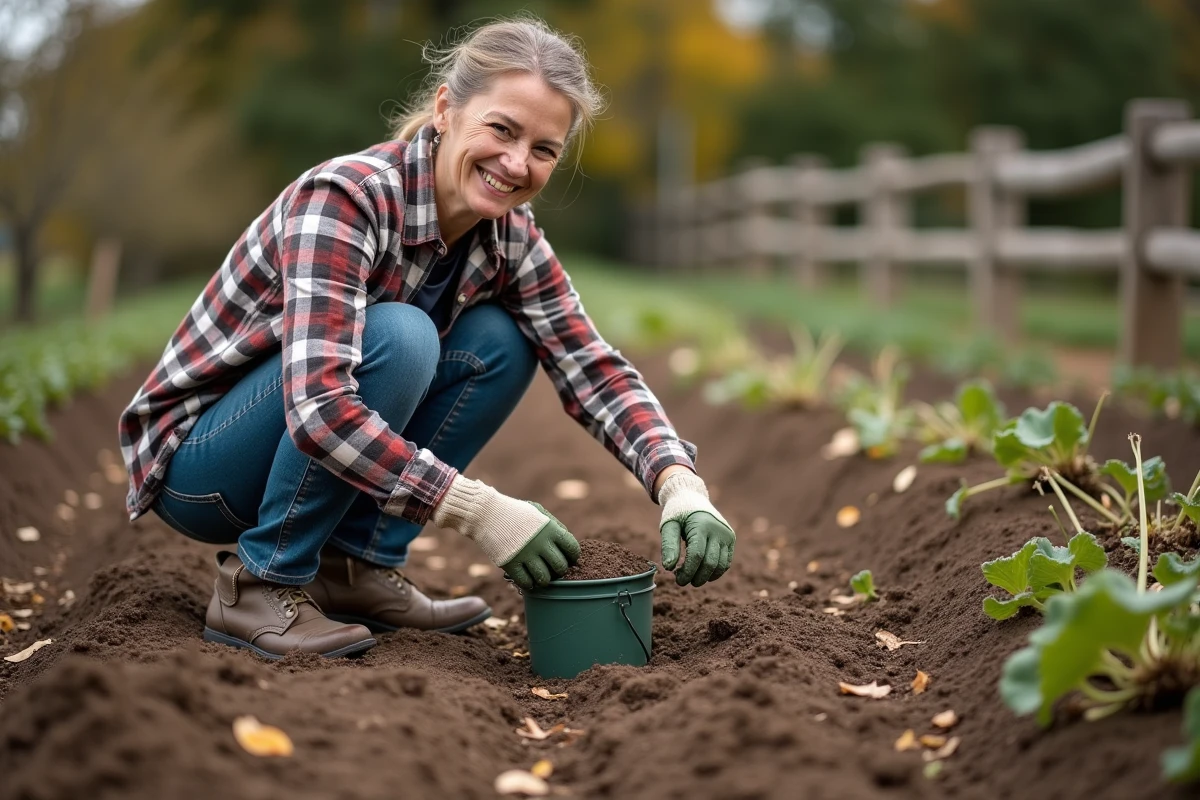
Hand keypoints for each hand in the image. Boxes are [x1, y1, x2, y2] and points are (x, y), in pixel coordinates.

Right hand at [500, 502, 580, 589]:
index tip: (567, 559)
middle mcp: (541, 543)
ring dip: (544, 580)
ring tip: (540, 576)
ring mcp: (526, 555)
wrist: (486, 513)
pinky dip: (528, 584)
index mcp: (550, 528)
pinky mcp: (511, 564)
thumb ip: (554, 527)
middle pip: (560, 567)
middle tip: (552, 569)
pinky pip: (526, 583)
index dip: (572, 557)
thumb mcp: (537, 512)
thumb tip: (567, 546)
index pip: (572, 549)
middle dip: (558, 570)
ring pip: (544, 578)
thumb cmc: (514, 512)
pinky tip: (527, 579)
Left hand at [656, 471, 734, 586]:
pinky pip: (726, 562)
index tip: (677, 579)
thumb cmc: (677, 513)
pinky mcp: (730, 538)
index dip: (687, 571)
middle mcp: (718, 530)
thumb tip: (668, 568)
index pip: (696, 556)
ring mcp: (727, 534)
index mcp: (701, 526)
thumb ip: (668, 545)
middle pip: (710, 563)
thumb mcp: (669, 526)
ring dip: (706, 577)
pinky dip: (716, 571)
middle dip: (696, 577)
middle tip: (683, 581)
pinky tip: (703, 573)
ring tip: (692, 578)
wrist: (692, 497)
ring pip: (720, 565)